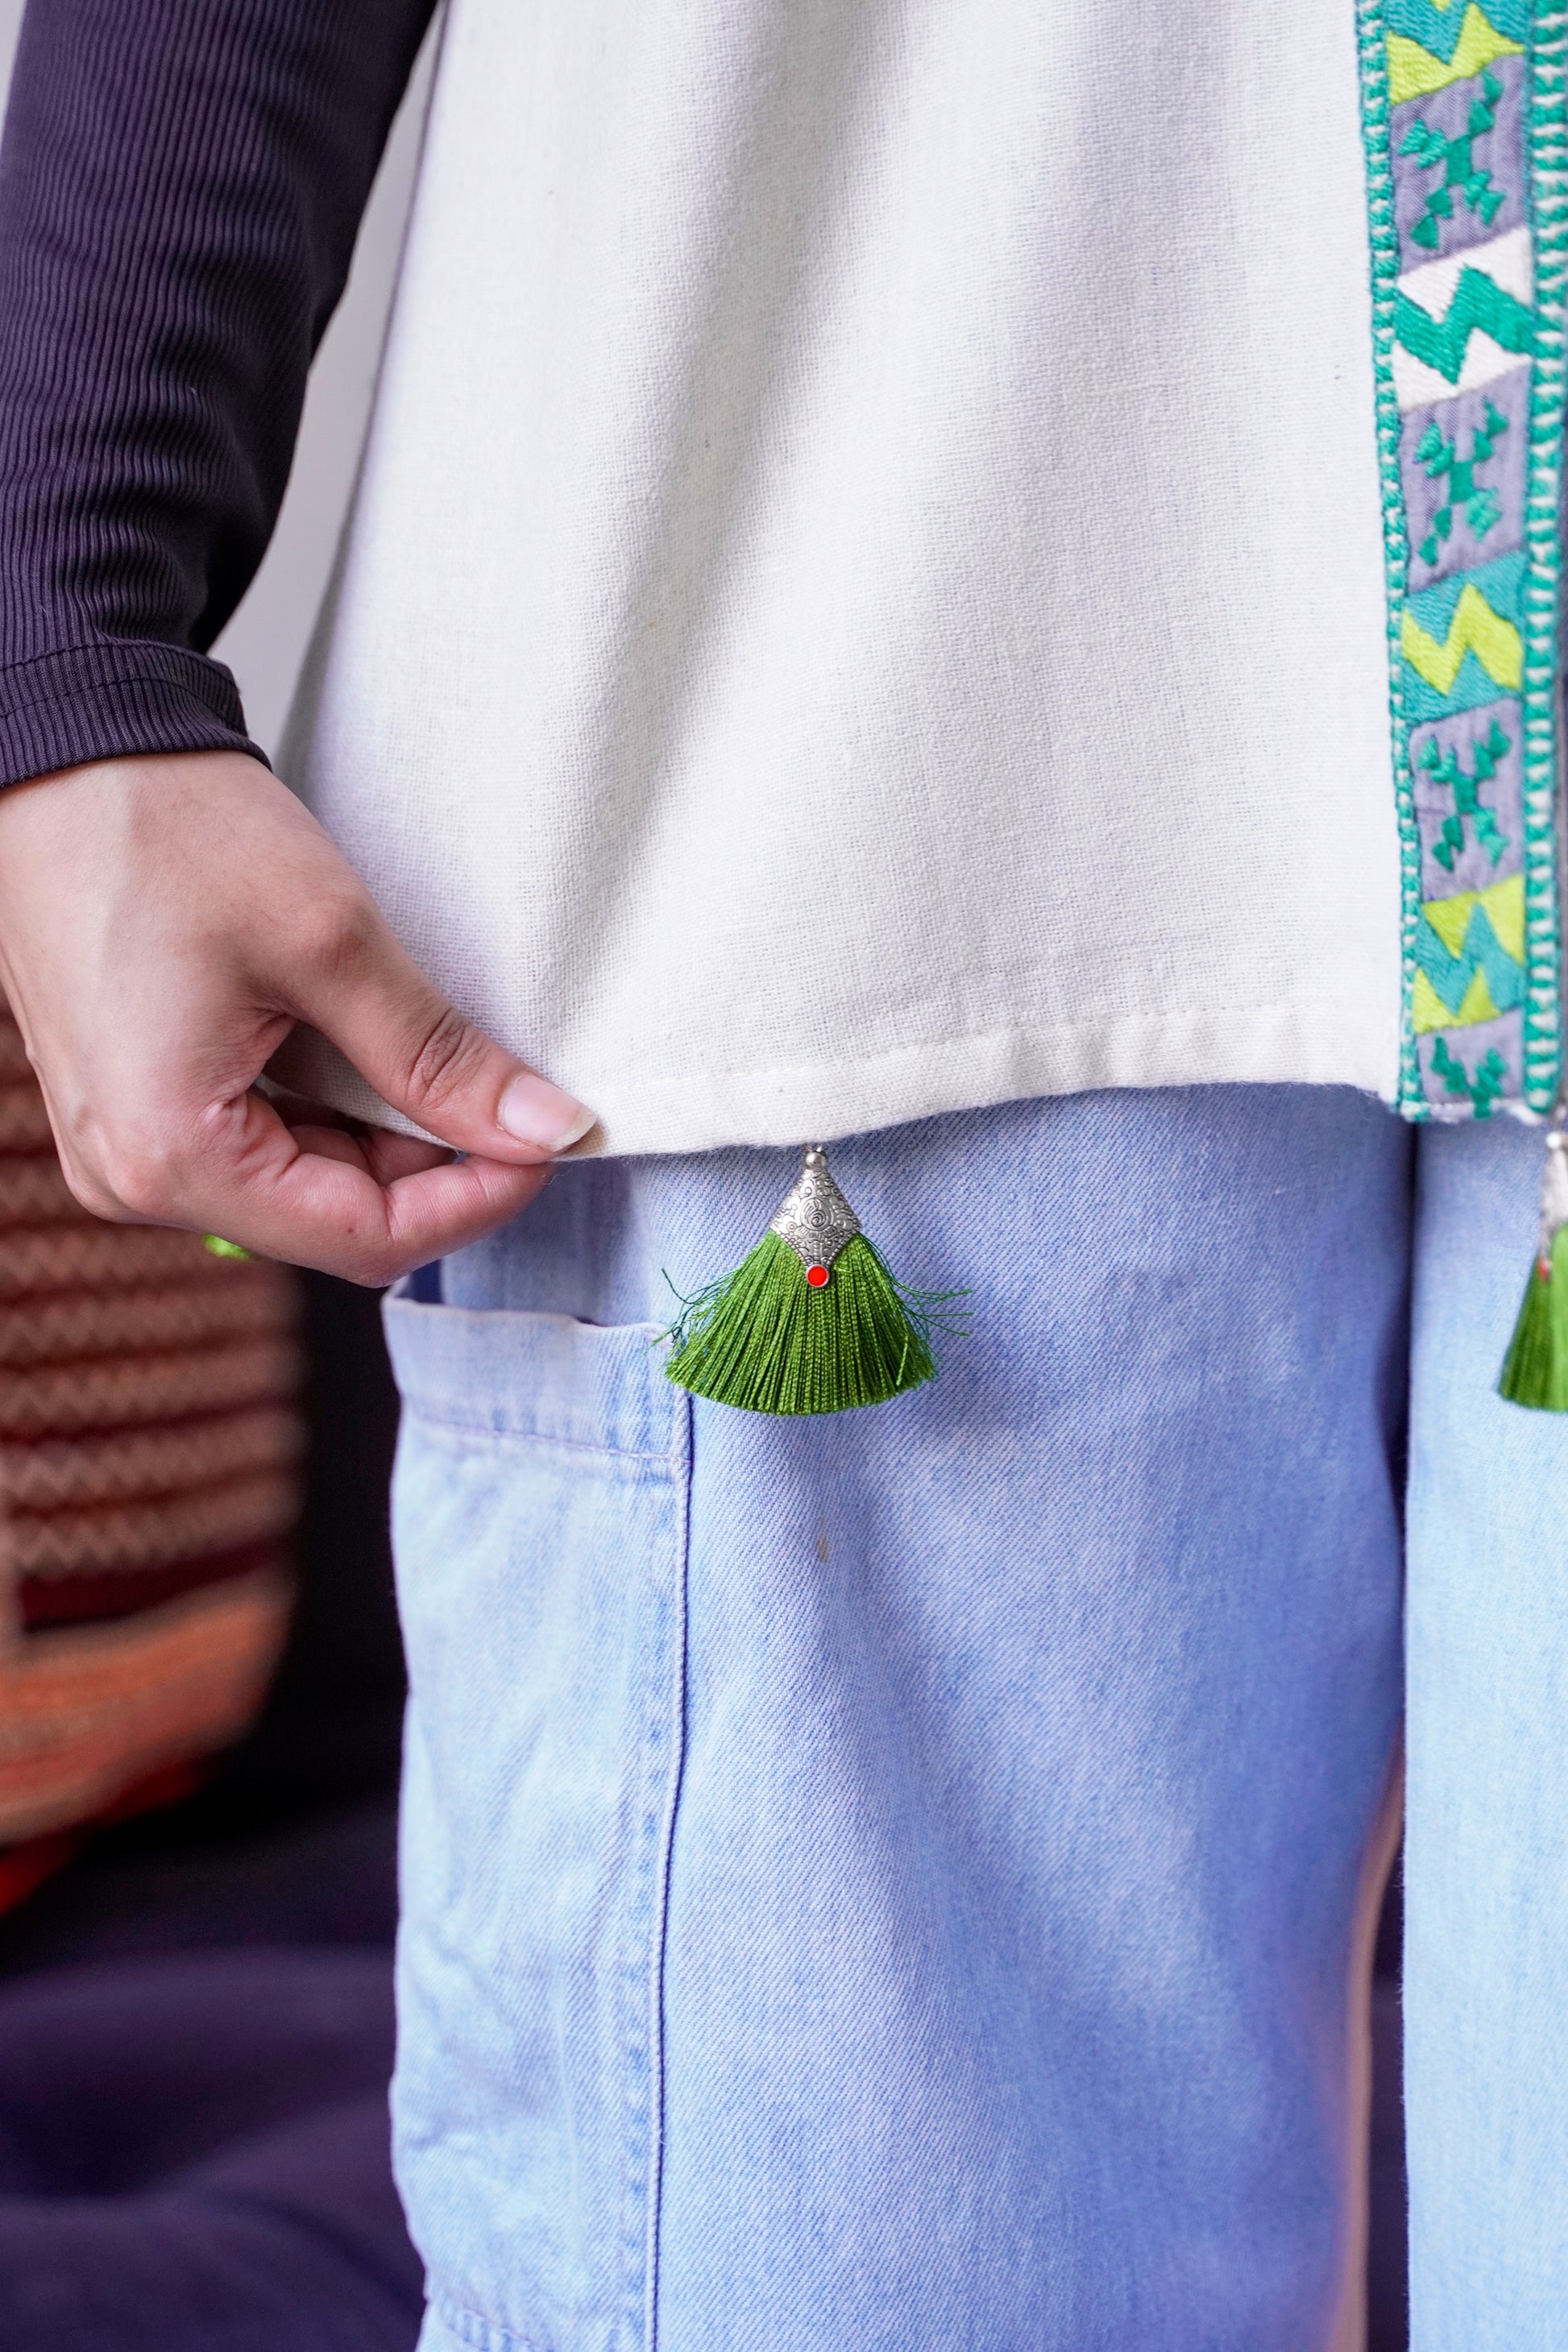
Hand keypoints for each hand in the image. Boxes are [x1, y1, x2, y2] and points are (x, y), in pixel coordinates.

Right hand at [0, 751, 593, 1282]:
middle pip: (337, 1221)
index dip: (476, 1198)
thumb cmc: (163, 829)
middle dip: (434, 1162)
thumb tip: (548, 1130)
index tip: (546, 1139)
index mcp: (170, 1156)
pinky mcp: (139, 1105)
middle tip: (504, 1083)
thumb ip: (439, 1055)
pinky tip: (363, 1036)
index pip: (366, 1240)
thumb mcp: (328, 942)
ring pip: (307, 1183)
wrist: (59, 750)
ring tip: (430, 1044)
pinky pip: (264, 1139)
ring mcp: (130, 1144)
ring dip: (386, 1129)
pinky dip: (334, 1103)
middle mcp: (135, 1177)